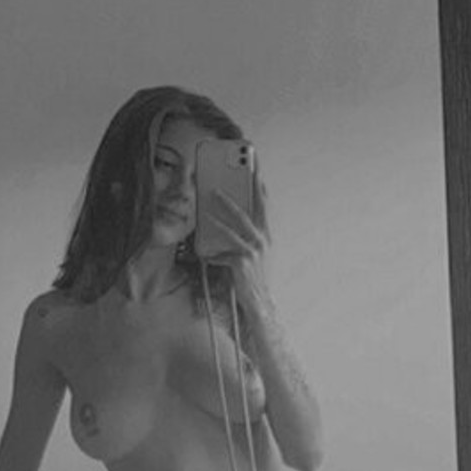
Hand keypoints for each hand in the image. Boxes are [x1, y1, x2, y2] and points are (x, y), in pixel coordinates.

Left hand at [206, 175, 272, 314]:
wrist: (260, 301)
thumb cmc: (254, 275)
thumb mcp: (255, 251)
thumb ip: (247, 233)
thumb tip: (232, 214)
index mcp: (266, 235)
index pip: (263, 205)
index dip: (259, 187)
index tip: (255, 170)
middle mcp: (262, 241)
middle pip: (247, 211)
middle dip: (233, 195)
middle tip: (217, 186)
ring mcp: (252, 251)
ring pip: (233, 227)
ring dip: (219, 214)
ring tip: (206, 207)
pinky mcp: (241, 263)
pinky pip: (222, 253)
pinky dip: (212, 254)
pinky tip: (204, 254)